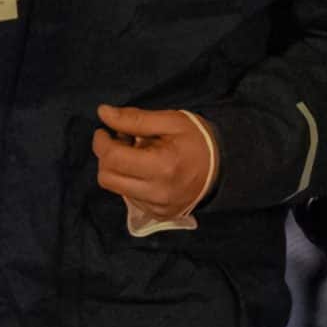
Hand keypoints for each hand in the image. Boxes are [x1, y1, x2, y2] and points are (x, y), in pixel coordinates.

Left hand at [92, 105, 219, 219]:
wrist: (225, 168)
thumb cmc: (198, 141)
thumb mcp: (171, 121)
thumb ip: (135, 118)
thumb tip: (103, 112)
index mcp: (162, 166)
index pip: (113, 158)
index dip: (101, 142)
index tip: (105, 130)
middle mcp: (157, 192)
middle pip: (107, 177)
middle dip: (106, 157)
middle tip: (120, 142)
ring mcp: (157, 207)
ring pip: (115, 188)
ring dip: (117, 169)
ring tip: (134, 155)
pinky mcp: (157, 214)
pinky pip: (129, 197)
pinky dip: (129, 181)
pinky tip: (144, 170)